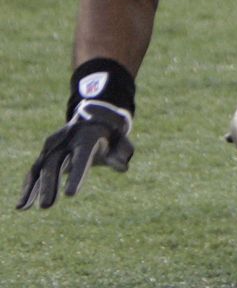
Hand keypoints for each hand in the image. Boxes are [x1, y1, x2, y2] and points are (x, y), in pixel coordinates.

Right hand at [17, 101, 133, 209]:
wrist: (93, 120)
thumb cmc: (111, 137)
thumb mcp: (121, 142)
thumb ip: (123, 153)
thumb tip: (122, 167)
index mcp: (88, 137)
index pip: (82, 157)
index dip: (76, 176)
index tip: (70, 195)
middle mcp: (66, 140)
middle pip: (55, 162)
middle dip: (49, 185)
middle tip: (47, 206)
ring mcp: (53, 145)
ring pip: (41, 167)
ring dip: (34, 188)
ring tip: (25, 208)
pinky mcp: (45, 153)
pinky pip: (35, 171)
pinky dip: (28, 186)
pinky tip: (22, 205)